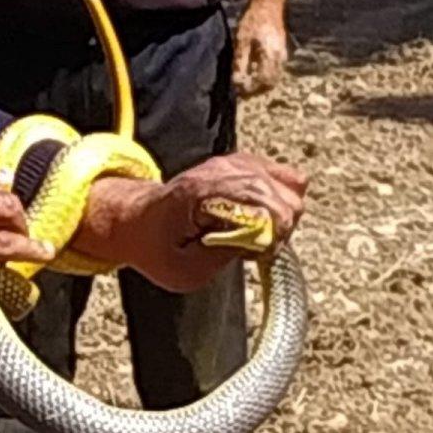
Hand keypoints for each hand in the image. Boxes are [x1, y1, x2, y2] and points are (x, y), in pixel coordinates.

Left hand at [74, 154, 307, 292]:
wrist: (138, 221)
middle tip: (252, 249)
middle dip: (279, 230)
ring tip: (252, 235)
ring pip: (294, 186)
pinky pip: (287, 179)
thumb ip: (225, 255)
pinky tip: (256, 219)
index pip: (269, 206)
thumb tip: (261, 241)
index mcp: (204, 191)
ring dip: (280, 217)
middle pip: (289, 197)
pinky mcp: (246, 163)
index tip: (255, 256)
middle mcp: (224, 169)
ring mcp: (237, 162)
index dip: (273, 237)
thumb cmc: (158, 249)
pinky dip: (280, 202)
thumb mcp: (184, 271)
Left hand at [233, 0, 287, 96]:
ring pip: (274, 77)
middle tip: (243, 88)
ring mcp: (283, 54)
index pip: (262, 81)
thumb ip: (240, 63)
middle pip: (271, 83)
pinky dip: (265, 75)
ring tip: (247, 80)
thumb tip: (237, 81)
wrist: (268, 4)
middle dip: (257, 89)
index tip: (239, 88)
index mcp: (270, 56)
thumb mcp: (241, 42)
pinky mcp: (282, 51)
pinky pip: (276, 69)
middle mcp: (280, 57)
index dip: (250, 88)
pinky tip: (254, 70)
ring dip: (261, 83)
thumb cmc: (253, 21)